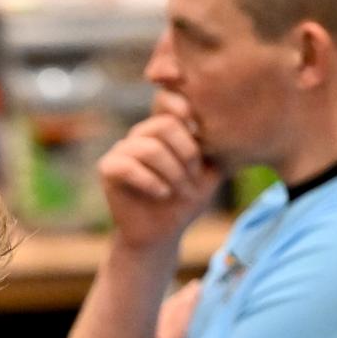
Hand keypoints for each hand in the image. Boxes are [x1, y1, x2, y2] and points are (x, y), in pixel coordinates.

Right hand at [98, 92, 222, 250]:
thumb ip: (216, 150)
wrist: (160, 235)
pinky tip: (162, 194)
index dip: (183, 110)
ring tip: (180, 191)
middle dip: (186, 154)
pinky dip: (150, 181)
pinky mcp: (108, 168)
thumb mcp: (209, 175)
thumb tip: (229, 127)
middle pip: (165, 125)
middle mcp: (141, 134)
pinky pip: (127, 166)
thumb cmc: (184, 203)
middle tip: (194, 179)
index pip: (169, 102)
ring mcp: (122, 149)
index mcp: (163, 129)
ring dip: (172, 172)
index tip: (199, 134)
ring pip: (150, 148)